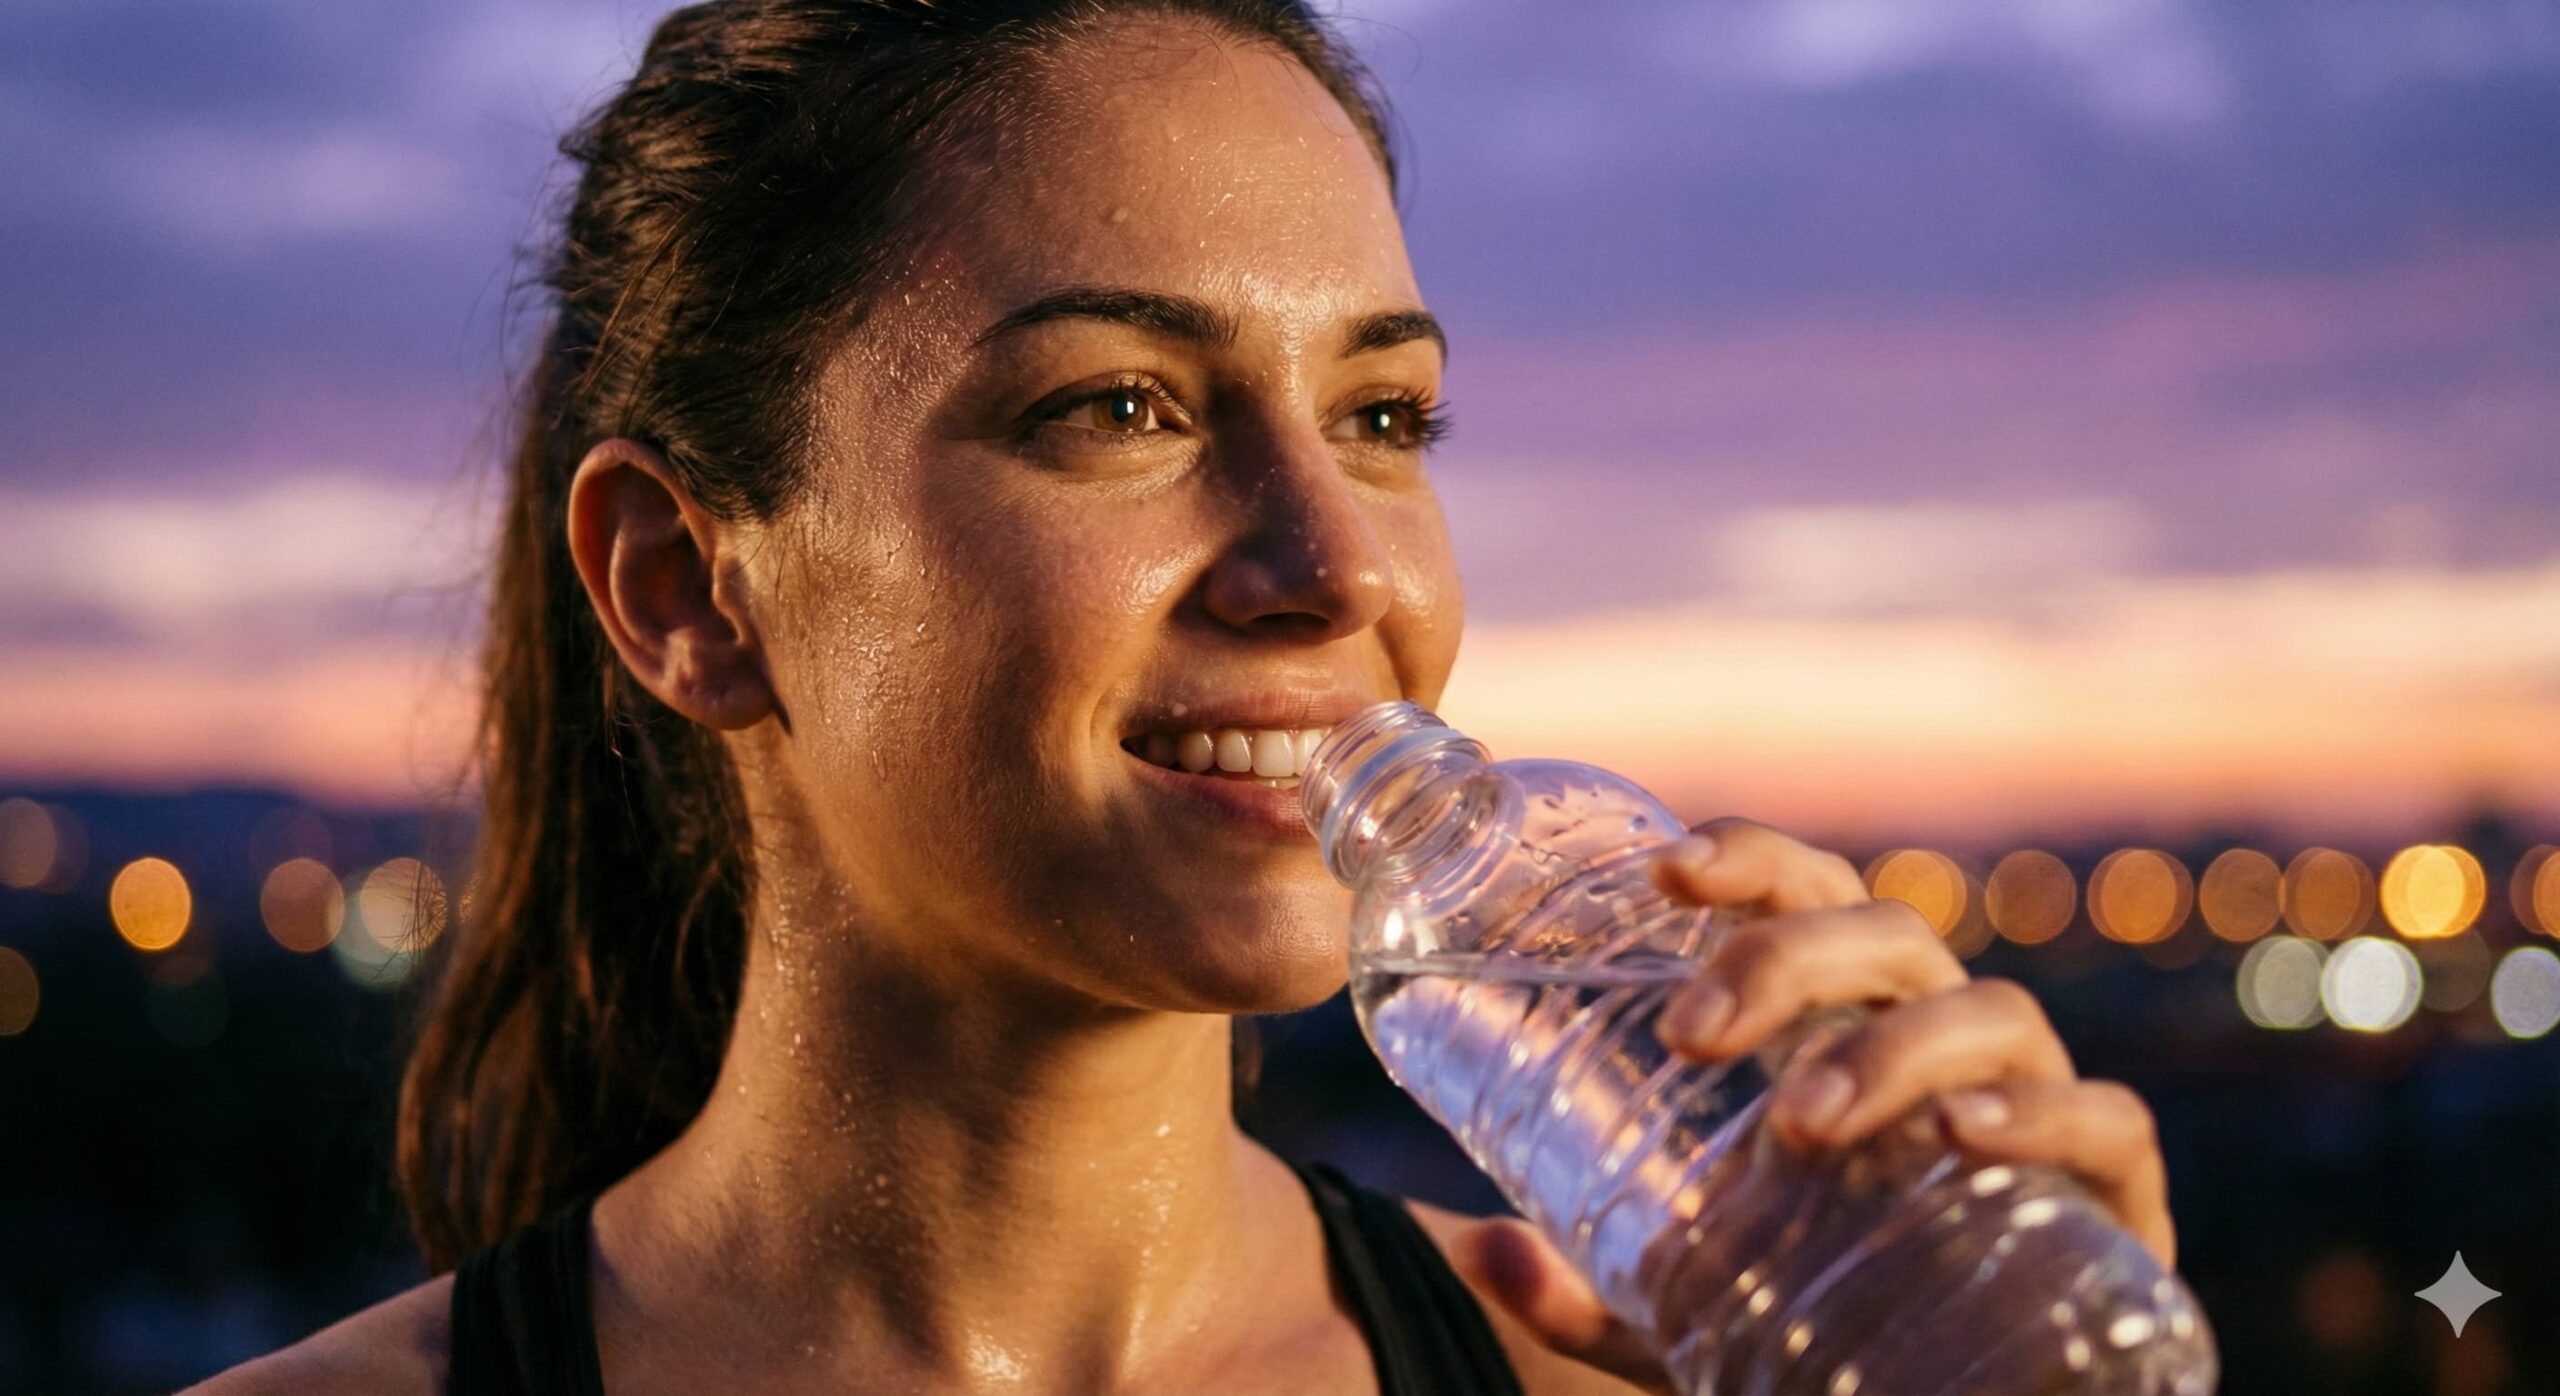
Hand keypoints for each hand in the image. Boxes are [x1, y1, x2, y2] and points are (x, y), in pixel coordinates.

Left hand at [1444, 818, 2175, 1393]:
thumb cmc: (1818, 1326)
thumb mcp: (1678, 1313)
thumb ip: (1586, 1289)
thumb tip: (1478, 1246)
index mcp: (1851, 1024)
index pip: (1809, 899)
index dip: (1750, 861)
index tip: (1665, 871)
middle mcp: (1944, 1039)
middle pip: (1888, 936)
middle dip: (1788, 961)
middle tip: (1689, 1037)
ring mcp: (2036, 1106)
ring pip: (1990, 1012)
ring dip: (1891, 1049)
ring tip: (1802, 1121)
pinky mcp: (2111, 1199)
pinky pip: (2106, 1122)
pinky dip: (2045, 1114)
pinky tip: (1968, 1136)